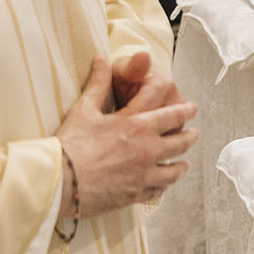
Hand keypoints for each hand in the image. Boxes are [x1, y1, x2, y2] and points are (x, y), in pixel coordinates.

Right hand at [56, 58, 198, 213]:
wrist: (59, 180)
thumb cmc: (70, 144)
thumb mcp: (84, 109)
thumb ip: (97, 83)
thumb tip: (101, 60)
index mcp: (137, 125)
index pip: (174, 114)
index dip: (187, 110)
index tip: (193, 108)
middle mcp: (147, 149)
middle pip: (181, 142)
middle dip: (190, 136)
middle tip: (194, 133)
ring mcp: (144, 174)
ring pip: (175, 170)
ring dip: (182, 165)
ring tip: (185, 163)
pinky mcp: (136, 194)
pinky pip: (158, 190)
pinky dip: (163, 186)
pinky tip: (163, 185)